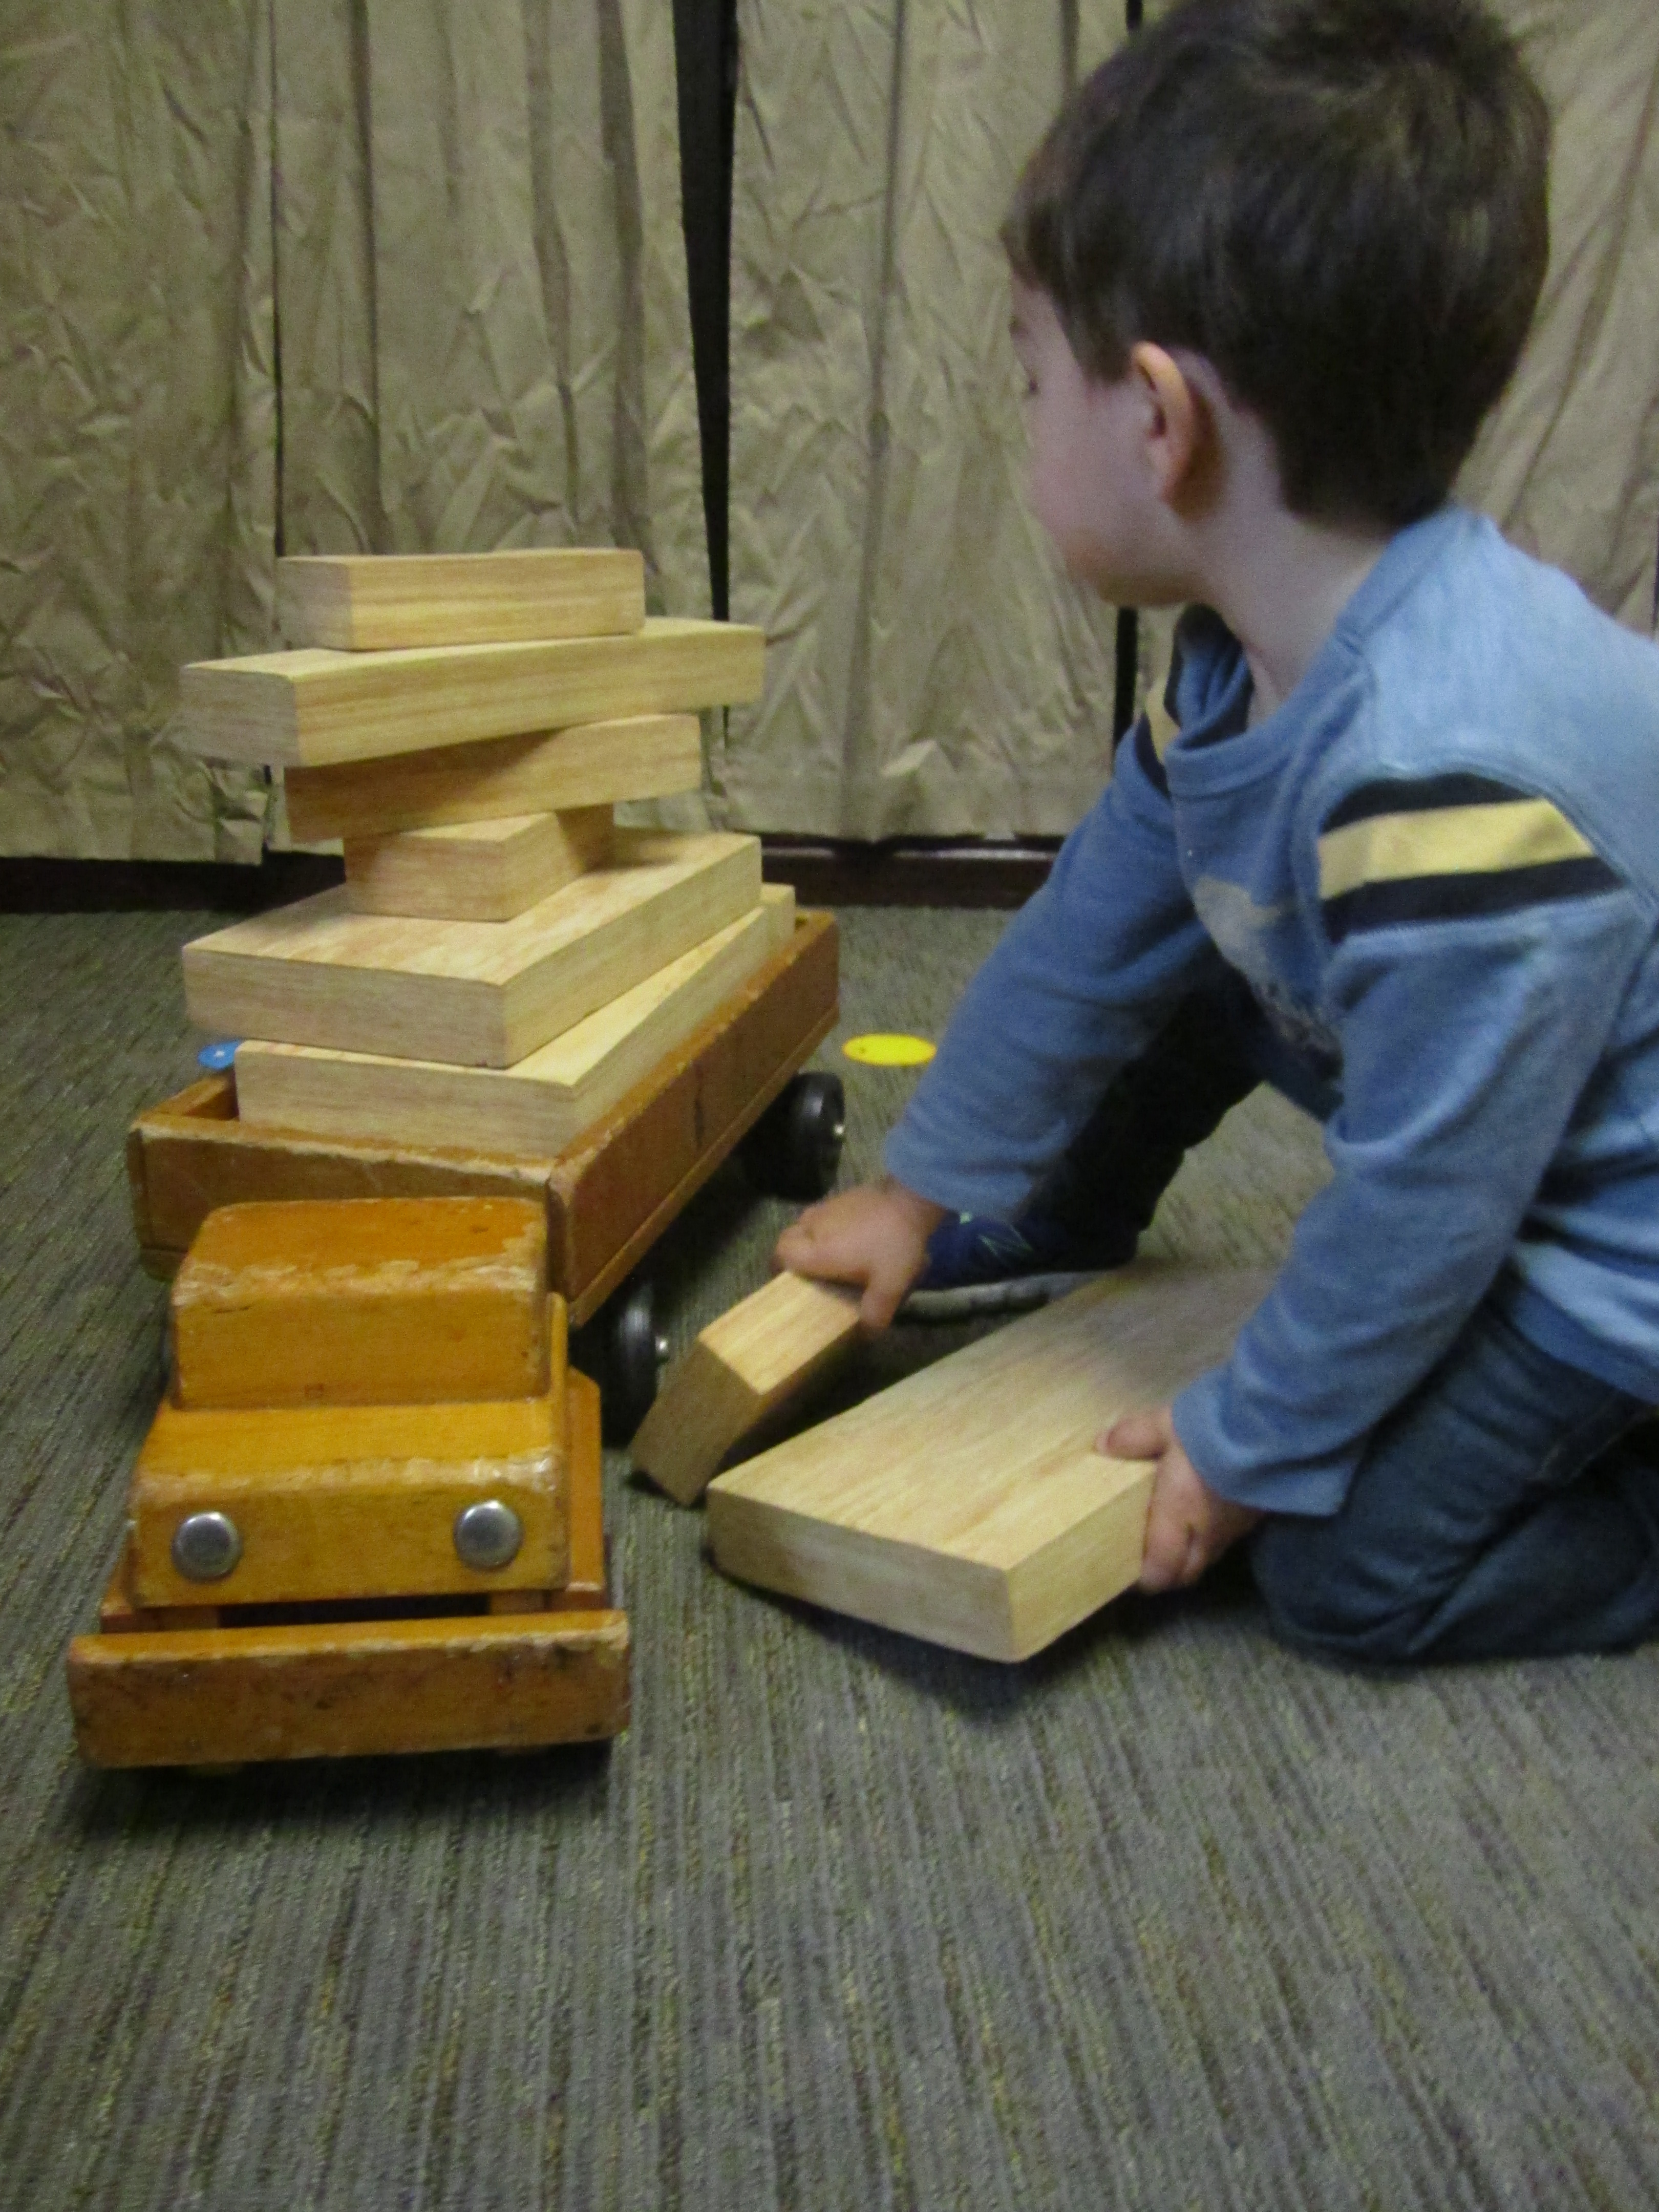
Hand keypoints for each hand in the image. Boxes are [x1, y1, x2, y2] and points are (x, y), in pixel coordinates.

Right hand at [774, 1178, 947, 1328]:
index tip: (788, 1280)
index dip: (778, 1266)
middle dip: (794, 1252)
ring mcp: (828, 1206)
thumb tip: (865, 1335)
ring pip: (806, 1223)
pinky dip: (830, 1226)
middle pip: (789, 1237)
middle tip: (811, 1269)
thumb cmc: (894, 1244)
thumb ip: (875, 1313)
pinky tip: (852, 1236)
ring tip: (833, 1254)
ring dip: (812, 1237)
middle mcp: (815, 1226)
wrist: (912, 1197)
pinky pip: (825, 1213)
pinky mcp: (844, 1195)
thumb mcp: (889, 1286)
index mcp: (818, 1250)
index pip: (780, 1254)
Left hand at [1101, 1403, 1262, 1591]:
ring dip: (1189, 1554)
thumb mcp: (1165, 1425)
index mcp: (1178, 1517)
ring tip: (1173, 1532)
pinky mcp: (1255, 1517)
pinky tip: (1204, 1511)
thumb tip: (1103, 1445)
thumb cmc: (1213, 1430)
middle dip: (1167, 1571)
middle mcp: (1206, 1533)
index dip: (1144, 1579)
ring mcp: (1234, 1529)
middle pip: (1185, 1573)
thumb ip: (1133, 1437)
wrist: (1274, 1428)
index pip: (1160, 1572)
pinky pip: (1226, 1540)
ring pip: (1207, 1558)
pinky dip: (1210, 1536)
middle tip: (1148, 1554)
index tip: (1127, 1569)